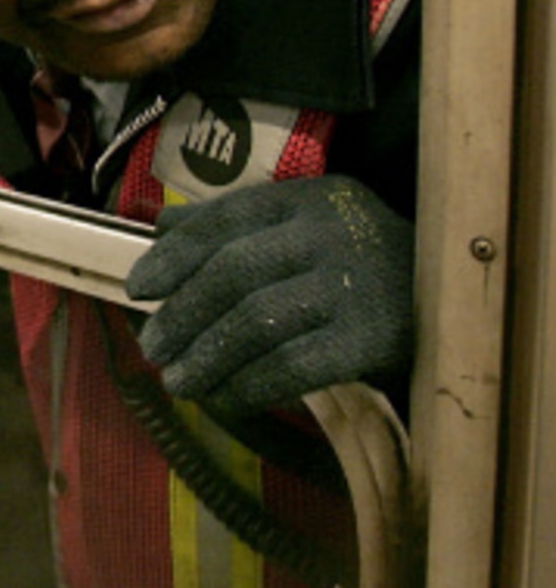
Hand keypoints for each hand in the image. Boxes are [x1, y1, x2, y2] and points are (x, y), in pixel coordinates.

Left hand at [124, 175, 413, 418]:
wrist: (459, 291)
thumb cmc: (360, 259)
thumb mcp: (305, 223)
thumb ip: (237, 224)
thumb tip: (161, 231)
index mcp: (305, 198)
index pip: (223, 221)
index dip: (172, 256)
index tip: (138, 288)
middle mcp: (328, 233)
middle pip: (233, 273)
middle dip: (183, 313)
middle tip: (153, 346)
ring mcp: (354, 285)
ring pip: (257, 321)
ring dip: (207, 356)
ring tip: (177, 380)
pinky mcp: (374, 338)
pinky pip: (294, 366)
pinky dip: (249, 385)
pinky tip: (223, 399)